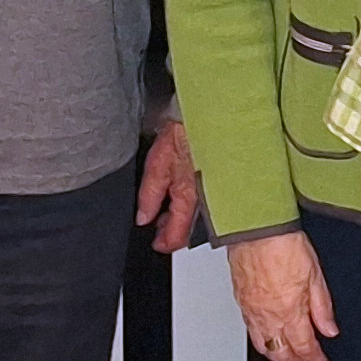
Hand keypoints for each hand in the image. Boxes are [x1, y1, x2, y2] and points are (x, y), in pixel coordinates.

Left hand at [137, 116, 202, 251]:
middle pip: (189, 228)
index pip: (178, 234)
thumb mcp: (158, 164)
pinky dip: (189, 202)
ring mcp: (212, 191)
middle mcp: (204, 199)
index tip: (156, 244)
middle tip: (157, 227)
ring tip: (164, 210)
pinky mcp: (218, 180)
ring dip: (180, 216)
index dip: (165, 243)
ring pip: (196, 215)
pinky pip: (203, 200)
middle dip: (171, 230)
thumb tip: (143, 217)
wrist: (209, 115)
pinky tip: (180, 194)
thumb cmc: (185, 133)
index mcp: (188, 197)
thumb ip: (150, 194)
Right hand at [225, 233, 336, 360]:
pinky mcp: (241, 302)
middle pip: (282, 354)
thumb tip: (329, 330)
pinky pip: (252, 332)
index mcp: (290, 311)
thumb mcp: (315, 275)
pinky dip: (263, 343)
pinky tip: (269, 340)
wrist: (255, 229)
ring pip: (264, 347)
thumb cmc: (283, 244)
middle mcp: (268, 316)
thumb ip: (322, 307)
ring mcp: (252, 311)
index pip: (304, 347)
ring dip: (278, 358)